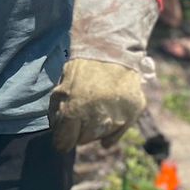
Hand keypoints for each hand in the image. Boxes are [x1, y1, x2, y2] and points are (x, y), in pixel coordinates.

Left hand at [47, 0, 159, 149]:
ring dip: (93, 131)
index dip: (60, 140)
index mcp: (73, 110)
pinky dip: (110, 137)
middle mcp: (95, 117)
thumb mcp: (60, 87)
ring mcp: (116, 116)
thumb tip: (57, 137)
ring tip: (90, 115)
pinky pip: (118, 134)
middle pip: (82, 140)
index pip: (63, 142)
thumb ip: (57, 113)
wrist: (110, 47)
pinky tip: (105, 137)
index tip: (60, 137)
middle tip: (76, 119)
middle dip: (76, 132)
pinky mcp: (132, 112)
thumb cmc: (78, 66)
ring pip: (99, 138)